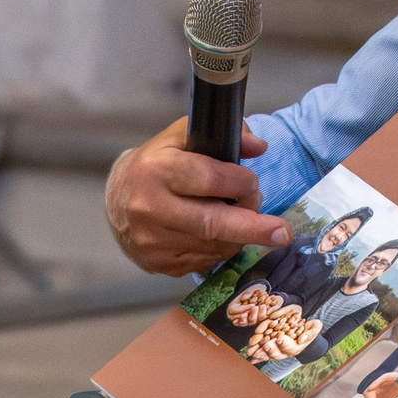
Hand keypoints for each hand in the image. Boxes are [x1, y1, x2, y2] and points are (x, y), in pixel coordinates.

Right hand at [105, 119, 287, 275]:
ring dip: (238, 235)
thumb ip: (223, 134)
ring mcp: (152, 240)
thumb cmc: (155, 165)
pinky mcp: (157, 263)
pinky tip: (219, 236)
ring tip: (240, 218)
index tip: (251, 183)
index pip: (211, 179)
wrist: (115, 198)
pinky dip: (220, 250)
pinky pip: (204, 261)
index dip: (241, 183)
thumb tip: (258, 146)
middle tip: (281, 231)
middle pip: (214, 223)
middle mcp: (150, 207)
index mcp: (156, 170)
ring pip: (214, 246)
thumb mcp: (182, 137)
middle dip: (255, 226)